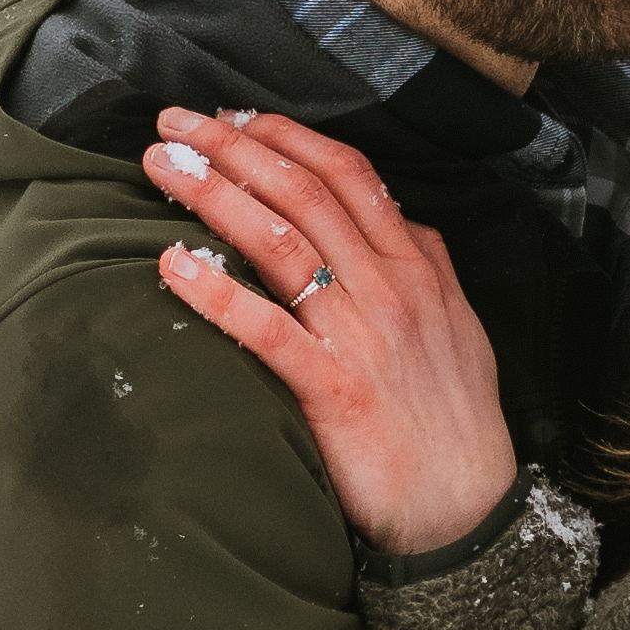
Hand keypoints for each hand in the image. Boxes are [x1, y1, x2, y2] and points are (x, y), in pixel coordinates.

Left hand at [146, 108, 520, 559]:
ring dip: (213, 193)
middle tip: (173, 122)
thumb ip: (423, 266)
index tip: (231, 119)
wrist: (468, 511)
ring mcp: (361, 337)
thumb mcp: (456, 325)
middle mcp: (389, 288)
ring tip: (162, 165)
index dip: (282, 136)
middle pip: (301, 192)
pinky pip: (265, 328)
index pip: (346, 172)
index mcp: (417, 265)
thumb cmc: (455, 421)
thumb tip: (391, 218)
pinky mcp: (333, 391)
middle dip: (231, 147)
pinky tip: (171, 264)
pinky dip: (216, 289)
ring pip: (280, 241)